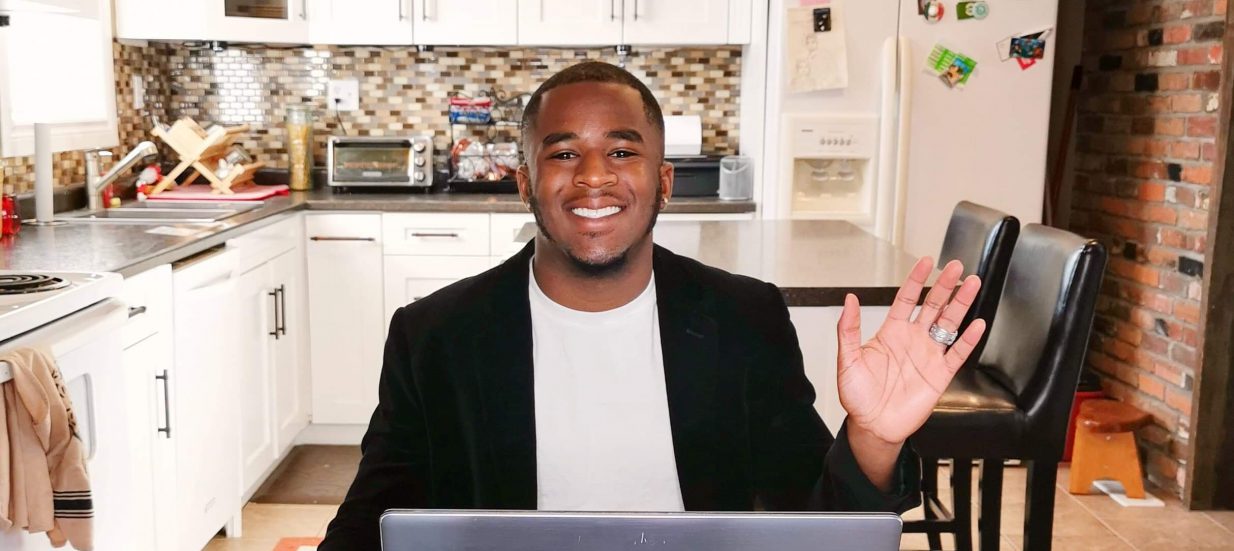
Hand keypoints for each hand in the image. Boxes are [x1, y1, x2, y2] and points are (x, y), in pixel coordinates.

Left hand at [837, 258, 985, 446]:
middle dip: (945, 285)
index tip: (926, 262)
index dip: (916, 280)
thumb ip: (848, 330)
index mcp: (891, 333)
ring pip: (949, 324)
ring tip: (973, 284)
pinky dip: (968, 339)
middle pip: (933, 306)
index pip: (907, 299)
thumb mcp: (847, 360)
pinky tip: (977, 324)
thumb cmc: (857, 395)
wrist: (872, 426)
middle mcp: (913, 340)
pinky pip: (957, 354)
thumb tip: (848, 299)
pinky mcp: (940, 375)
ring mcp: (928, 356)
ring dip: (961, 305)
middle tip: (956, 266)